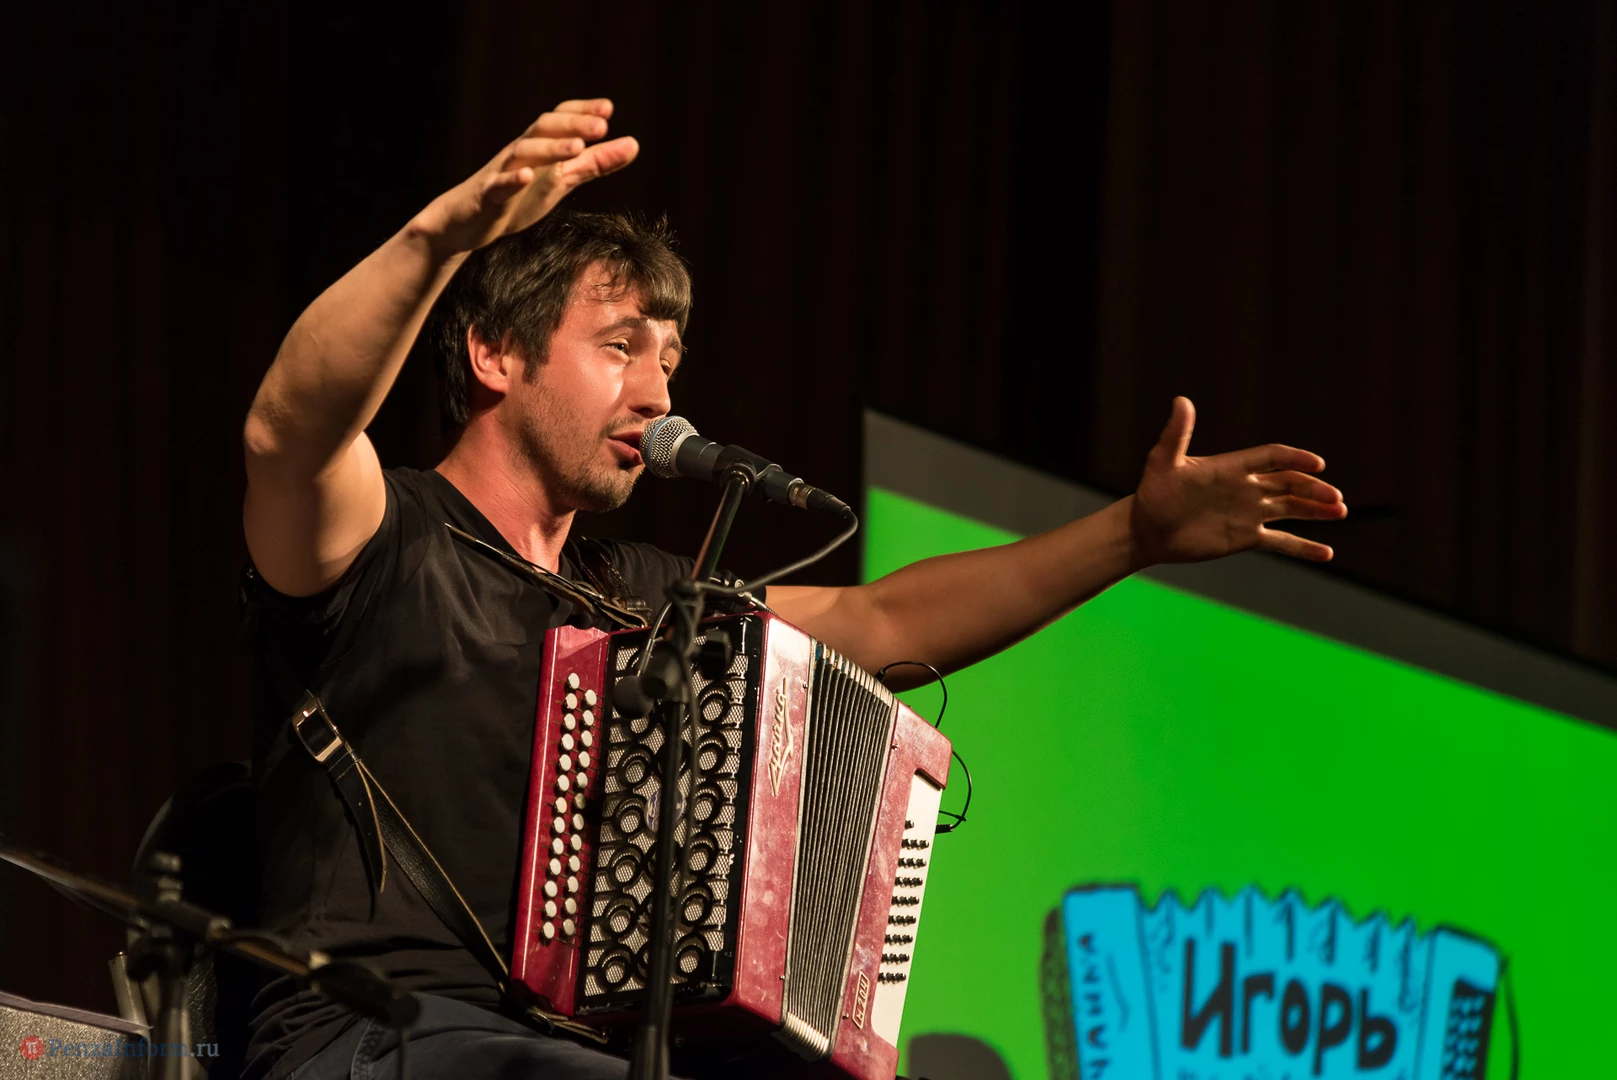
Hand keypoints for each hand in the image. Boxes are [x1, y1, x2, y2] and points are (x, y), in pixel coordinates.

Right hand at [411, 99, 639, 255]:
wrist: (466, 225)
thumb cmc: (516, 198)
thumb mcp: (561, 180)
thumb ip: (594, 163)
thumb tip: (633, 144)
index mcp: (538, 148)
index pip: (559, 120)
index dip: (581, 112)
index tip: (608, 108)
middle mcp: (519, 153)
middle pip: (543, 128)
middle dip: (572, 124)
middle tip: (602, 124)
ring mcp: (501, 173)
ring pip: (523, 152)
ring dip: (550, 148)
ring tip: (576, 147)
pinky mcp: (486, 198)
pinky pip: (497, 185)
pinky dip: (511, 179)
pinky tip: (526, 175)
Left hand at [1129, 396, 1346, 564]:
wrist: (1146, 529)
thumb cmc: (1154, 493)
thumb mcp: (1164, 462)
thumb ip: (1177, 434)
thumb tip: (1182, 400)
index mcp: (1232, 467)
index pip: (1272, 457)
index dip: (1294, 459)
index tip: (1317, 464)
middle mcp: (1246, 488)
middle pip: (1289, 484)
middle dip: (1313, 490)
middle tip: (1335, 499)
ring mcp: (1248, 513)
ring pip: (1291, 509)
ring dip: (1315, 510)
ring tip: (1339, 511)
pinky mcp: (1245, 537)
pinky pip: (1280, 542)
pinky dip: (1303, 547)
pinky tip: (1326, 554)